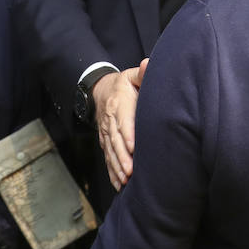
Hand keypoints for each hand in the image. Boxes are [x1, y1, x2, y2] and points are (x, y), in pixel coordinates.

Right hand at [92, 61, 147, 190]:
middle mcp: (109, 119)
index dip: (127, 133)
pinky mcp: (105, 142)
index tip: (134, 147)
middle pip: (115, 140)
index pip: (122, 119)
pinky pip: (107, 158)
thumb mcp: (131, 75)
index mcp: (118, 103)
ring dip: (117, 167)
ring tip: (125, 179)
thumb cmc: (123, 85)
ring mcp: (105, 132)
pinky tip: (119, 184)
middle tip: (131, 171)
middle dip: (122, 157)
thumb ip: (141, 72)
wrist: (100, 91)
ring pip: (110, 151)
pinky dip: (112, 172)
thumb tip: (148, 64)